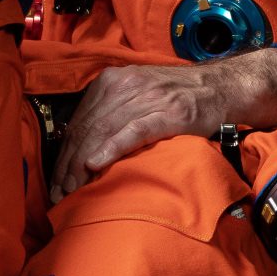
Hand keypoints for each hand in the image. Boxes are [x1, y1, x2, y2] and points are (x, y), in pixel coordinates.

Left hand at [47, 49, 276, 202]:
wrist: (222, 88)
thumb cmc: (177, 98)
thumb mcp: (137, 97)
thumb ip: (111, 115)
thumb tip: (82, 149)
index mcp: (111, 82)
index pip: (78, 122)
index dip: (63, 154)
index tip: (55, 181)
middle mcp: (123, 85)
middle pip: (86, 128)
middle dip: (68, 164)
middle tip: (60, 193)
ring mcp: (146, 97)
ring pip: (103, 131)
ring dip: (83, 164)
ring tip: (73, 190)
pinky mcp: (168, 112)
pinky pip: (132, 130)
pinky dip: (111, 147)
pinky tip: (96, 163)